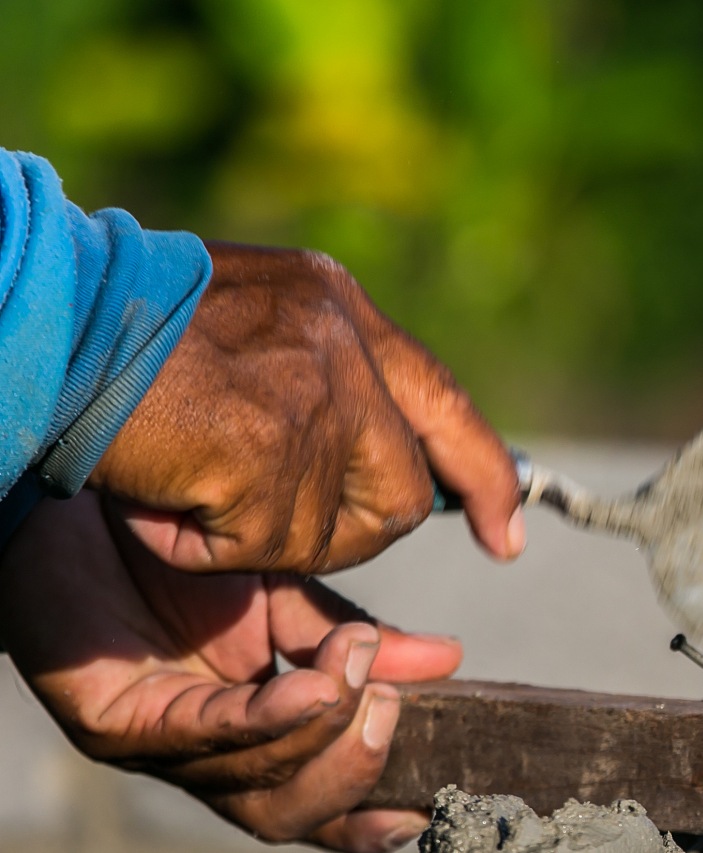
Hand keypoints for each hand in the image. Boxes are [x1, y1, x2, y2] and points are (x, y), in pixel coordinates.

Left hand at [0, 491, 456, 852]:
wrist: (75, 495)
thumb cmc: (172, 546)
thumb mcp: (287, 591)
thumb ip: (355, 636)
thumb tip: (447, 663)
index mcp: (249, 732)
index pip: (316, 804)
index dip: (371, 819)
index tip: (430, 805)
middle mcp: (201, 755)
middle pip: (290, 815)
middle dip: (355, 772)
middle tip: (390, 706)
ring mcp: (153, 747)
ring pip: (255, 788)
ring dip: (323, 734)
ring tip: (358, 671)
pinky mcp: (111, 722)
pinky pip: (206, 735)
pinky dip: (270, 717)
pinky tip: (315, 685)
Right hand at [88, 243, 523, 574]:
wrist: (34, 316)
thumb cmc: (109, 330)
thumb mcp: (241, 327)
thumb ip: (316, 376)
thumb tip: (389, 461)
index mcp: (337, 303)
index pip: (443, 402)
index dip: (482, 476)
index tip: (505, 537)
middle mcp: (342, 341)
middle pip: (402, 496)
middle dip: (343, 534)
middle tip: (255, 515)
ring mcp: (313, 395)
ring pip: (333, 535)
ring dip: (257, 539)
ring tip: (185, 482)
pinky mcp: (268, 450)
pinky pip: (264, 549)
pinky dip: (202, 547)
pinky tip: (158, 498)